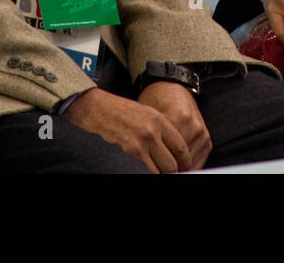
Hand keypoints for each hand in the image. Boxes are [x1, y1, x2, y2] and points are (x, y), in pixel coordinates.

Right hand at [63, 88, 190, 172]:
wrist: (97, 110)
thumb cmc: (121, 111)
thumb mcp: (146, 113)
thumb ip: (162, 130)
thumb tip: (174, 150)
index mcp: (159, 120)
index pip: (181, 147)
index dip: (186, 161)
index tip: (186, 166)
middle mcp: (152, 132)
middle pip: (173, 163)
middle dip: (176, 171)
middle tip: (176, 173)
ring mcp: (140, 144)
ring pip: (161, 170)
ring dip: (163, 174)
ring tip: (163, 173)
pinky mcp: (129, 153)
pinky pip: (146, 170)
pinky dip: (150, 173)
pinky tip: (149, 171)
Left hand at [137, 81, 211, 169]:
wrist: (172, 87)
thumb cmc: (157, 100)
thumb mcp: (150, 115)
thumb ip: (153, 136)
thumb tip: (149, 159)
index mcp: (179, 118)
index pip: (170, 151)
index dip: (160, 162)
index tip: (155, 166)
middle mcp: (194, 126)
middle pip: (181, 160)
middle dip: (170, 167)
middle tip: (161, 169)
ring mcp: (202, 133)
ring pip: (190, 163)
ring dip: (179, 166)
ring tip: (168, 165)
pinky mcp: (207, 139)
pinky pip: (198, 161)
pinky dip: (187, 165)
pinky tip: (177, 163)